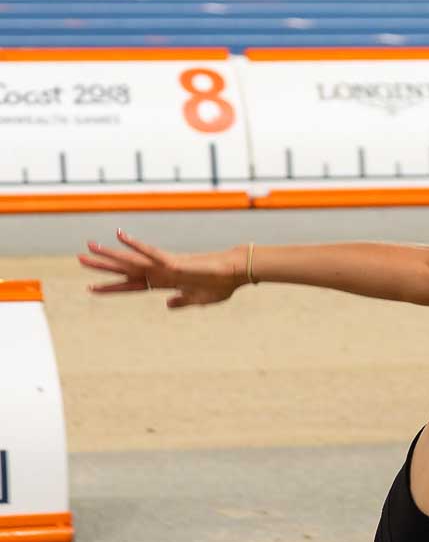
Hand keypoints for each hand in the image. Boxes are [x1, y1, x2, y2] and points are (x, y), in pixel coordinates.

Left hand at [78, 229, 243, 308]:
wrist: (235, 274)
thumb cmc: (221, 285)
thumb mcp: (199, 300)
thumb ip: (181, 302)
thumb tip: (167, 305)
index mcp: (164, 283)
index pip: (131, 286)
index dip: (112, 288)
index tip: (91, 289)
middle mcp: (160, 272)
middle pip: (125, 270)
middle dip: (102, 266)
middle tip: (79, 258)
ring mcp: (165, 266)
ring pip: (132, 260)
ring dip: (110, 254)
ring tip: (88, 246)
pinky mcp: (174, 261)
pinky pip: (150, 252)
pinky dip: (136, 245)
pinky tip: (121, 235)